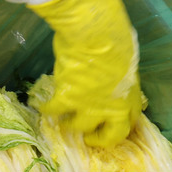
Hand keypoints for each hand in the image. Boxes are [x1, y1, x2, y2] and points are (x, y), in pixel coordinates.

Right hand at [27, 0, 140, 146]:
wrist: (95, 33)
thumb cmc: (115, 37)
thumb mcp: (125, 60)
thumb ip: (119, 75)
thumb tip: (111, 73)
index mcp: (130, 95)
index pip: (129, 122)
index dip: (118, 127)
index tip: (110, 126)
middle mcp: (112, 107)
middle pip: (109, 136)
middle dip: (97, 139)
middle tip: (87, 137)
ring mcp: (89, 105)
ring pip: (78, 127)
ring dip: (69, 125)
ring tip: (61, 122)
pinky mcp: (67, 99)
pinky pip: (54, 110)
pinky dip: (47, 109)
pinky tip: (41, 107)